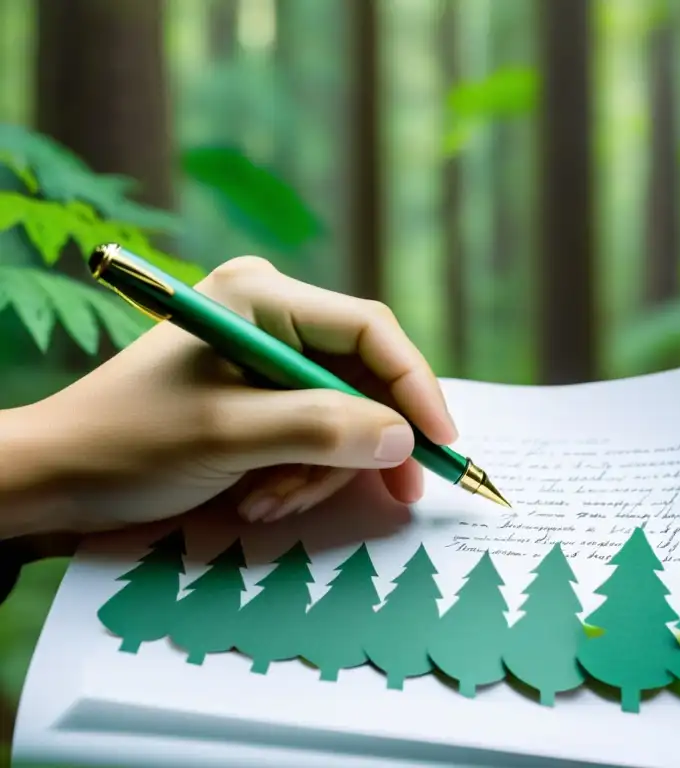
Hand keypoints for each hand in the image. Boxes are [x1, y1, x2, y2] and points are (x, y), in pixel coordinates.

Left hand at [3, 256, 457, 536]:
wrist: (57, 478)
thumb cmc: (130, 443)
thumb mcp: (230, 437)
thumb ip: (322, 430)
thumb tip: (404, 437)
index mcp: (262, 297)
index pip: (369, 330)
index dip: (416, 386)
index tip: (441, 444)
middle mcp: (273, 316)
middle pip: (363, 377)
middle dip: (361, 444)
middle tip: (384, 497)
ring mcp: (268, 356)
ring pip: (343, 415)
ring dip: (320, 470)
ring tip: (269, 505)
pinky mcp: (262, 395)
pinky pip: (315, 433)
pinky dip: (301, 472)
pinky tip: (262, 500)